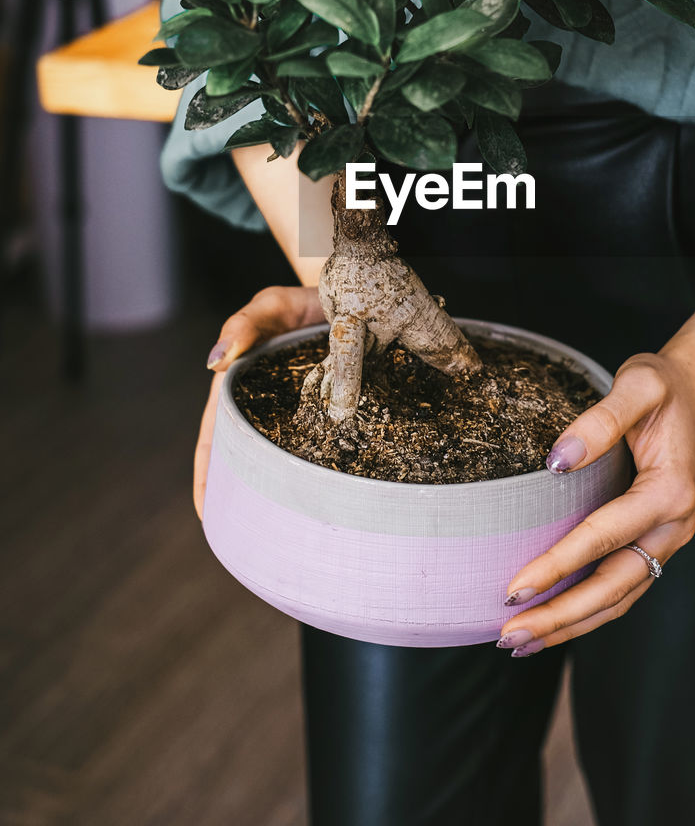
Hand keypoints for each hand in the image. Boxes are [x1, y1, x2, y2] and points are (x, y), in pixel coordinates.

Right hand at [193, 285, 325, 520]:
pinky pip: (316, 448)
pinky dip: (311, 474)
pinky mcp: (328, 411)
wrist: (350, 290)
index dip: (208, 476)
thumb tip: (214, 362)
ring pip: (279, 459)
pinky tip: (323, 501)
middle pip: (243, 458)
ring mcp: (296, 411)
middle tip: (247, 540)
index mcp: (239, 386)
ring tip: (283, 533)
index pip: (214, 439)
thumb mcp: (272, 305)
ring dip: (275, 492)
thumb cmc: (303, 298)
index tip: (208, 515)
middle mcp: (264, 404)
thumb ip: (244, 325)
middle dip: (240, 497)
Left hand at [497, 350, 694, 655]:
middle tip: (508, 635)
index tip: (514, 587)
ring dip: (570, 624)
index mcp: (671, 492)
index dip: (558, 565)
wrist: (694, 390)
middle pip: (613, 586)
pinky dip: (586, 610)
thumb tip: (556, 461)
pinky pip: (620, 587)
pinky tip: (550, 622)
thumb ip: (600, 421)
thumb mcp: (637, 385)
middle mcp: (673, 527)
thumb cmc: (662, 386)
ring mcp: (665, 540)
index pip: (604, 537)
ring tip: (518, 643)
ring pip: (617, 598)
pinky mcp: (652, 542)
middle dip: (560, 615)